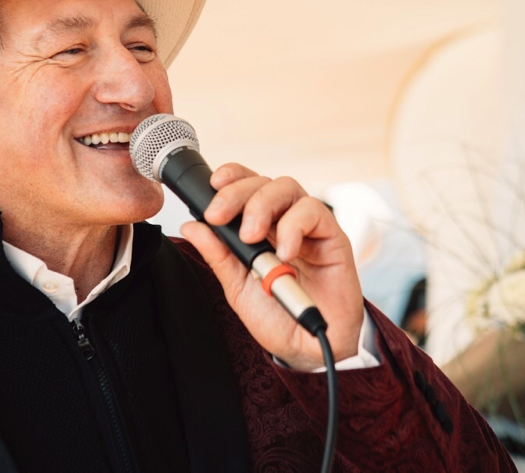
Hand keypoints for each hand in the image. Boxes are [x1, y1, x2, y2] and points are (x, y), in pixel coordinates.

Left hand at [179, 163, 363, 370]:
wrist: (309, 347)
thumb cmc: (277, 315)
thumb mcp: (238, 286)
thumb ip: (218, 255)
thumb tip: (192, 226)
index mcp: (260, 226)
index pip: (246, 185)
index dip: (231, 177)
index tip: (212, 185)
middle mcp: (283, 220)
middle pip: (263, 182)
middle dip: (236, 194)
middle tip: (219, 216)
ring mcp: (308, 227)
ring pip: (287, 188)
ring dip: (262, 206)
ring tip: (251, 237)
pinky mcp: (332, 237)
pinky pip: (314, 212)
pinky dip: (294, 227)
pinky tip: (284, 253)